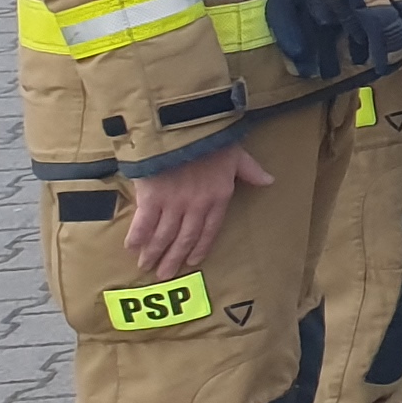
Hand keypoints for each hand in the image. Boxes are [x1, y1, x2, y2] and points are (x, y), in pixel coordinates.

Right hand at [123, 140, 272, 279]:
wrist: (185, 127)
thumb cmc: (212, 138)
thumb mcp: (238, 154)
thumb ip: (250, 171)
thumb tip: (270, 181)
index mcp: (219, 197)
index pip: (210, 229)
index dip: (200, 247)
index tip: (191, 262)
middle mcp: (197, 205)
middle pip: (185, 238)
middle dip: (174, 258)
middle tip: (165, 275)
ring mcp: (174, 203)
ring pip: (164, 235)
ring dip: (154, 252)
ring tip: (146, 266)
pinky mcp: (152, 197)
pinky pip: (143, 223)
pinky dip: (137, 237)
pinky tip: (131, 248)